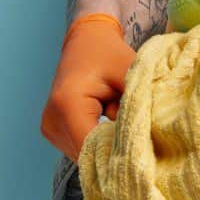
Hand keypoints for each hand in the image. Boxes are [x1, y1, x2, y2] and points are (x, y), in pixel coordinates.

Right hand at [39, 12, 135, 158]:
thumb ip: (138, 105)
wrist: (87, 41)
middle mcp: (53, 119)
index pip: (92, 148)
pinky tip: (109, 127)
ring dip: (105, 149)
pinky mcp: (52, 130)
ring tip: (122, 127)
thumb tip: (150, 139)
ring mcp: (49, 127)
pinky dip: (97, 143)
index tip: (142, 158)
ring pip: (84, 155)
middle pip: (87, 155)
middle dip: (114, 153)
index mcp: (68, 104)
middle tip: (140, 143)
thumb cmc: (110, 54)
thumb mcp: (130, 74)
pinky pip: (80, 148)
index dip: (117, 157)